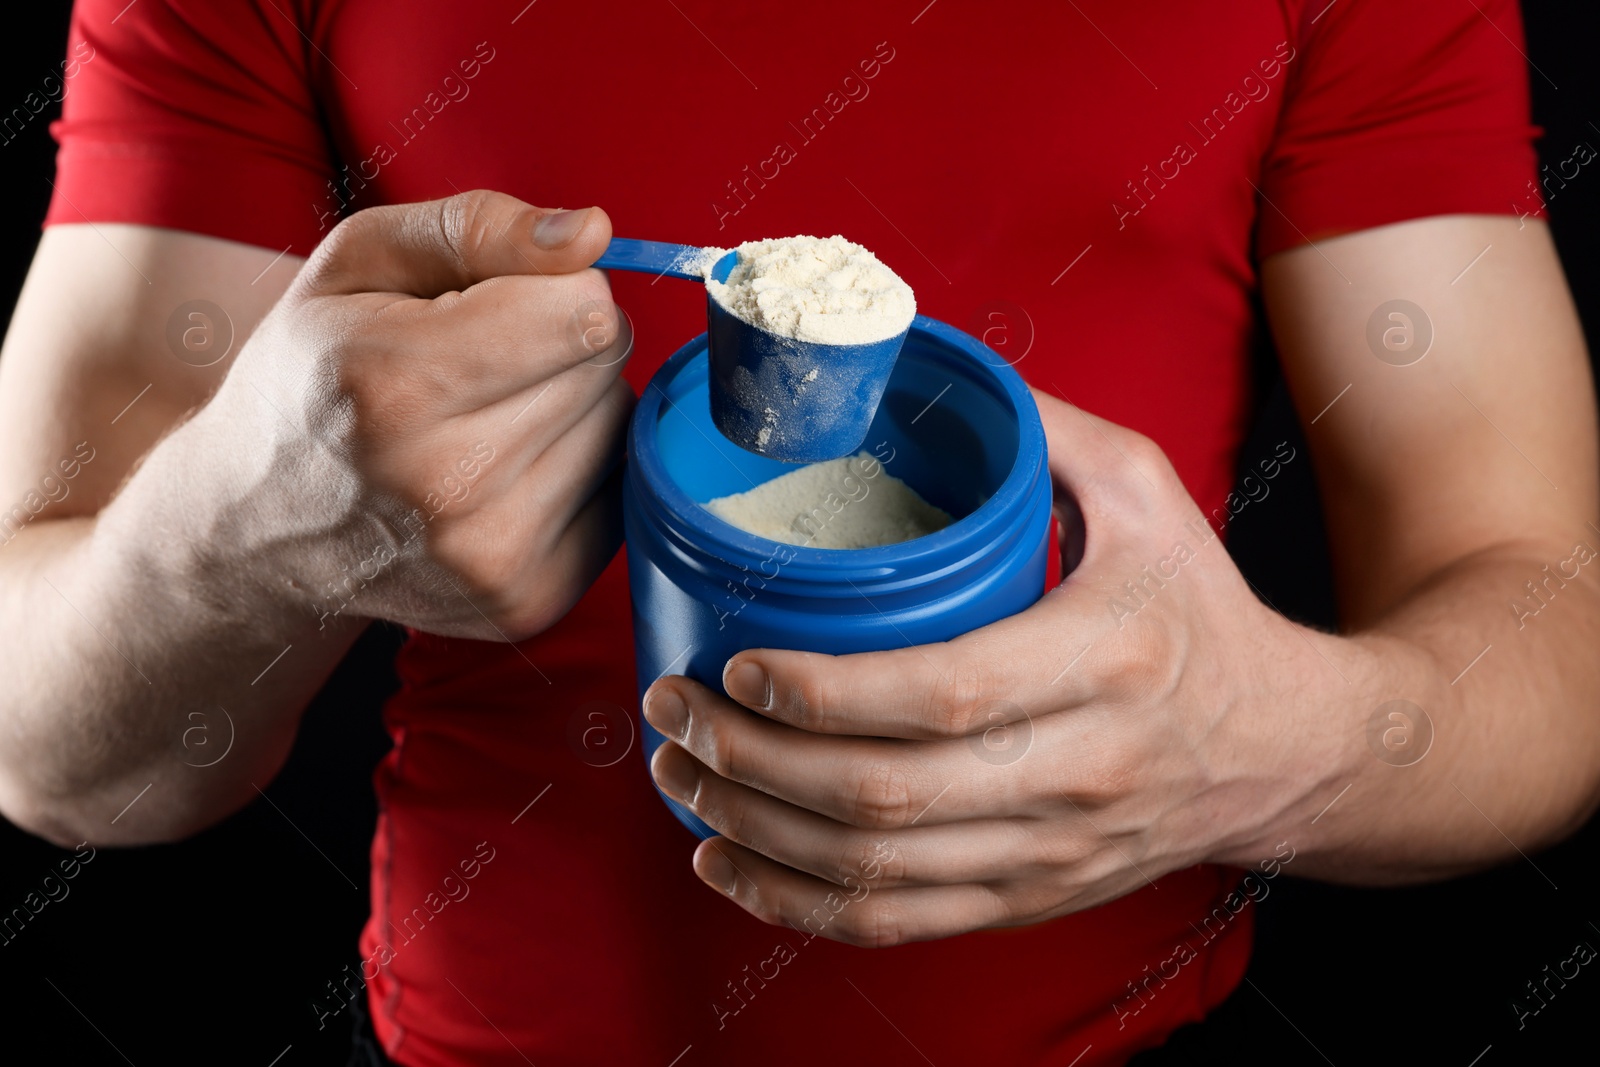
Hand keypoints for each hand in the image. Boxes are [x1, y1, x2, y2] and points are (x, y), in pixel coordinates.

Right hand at [198, 190, 632, 638]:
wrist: (256, 527)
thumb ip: (480, 226)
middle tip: (483, 363)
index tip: (503, 300)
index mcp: (391, 384)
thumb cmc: (315, 373)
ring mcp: (487, 558)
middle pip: (603, 366)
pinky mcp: (526, 603)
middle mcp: (442, 484)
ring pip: (619, 430)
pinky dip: (579, 474)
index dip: (553, 287)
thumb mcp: (360, 261)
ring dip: (573, 409)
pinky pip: (622, 498)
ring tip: (485, 419)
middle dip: (561, 343)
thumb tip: (596, 233)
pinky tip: (506, 474)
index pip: (581, 313)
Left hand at [643, 390, 1358, 945]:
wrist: (1284, 751)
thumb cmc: (1199, 612)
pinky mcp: (1032, 899)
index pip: (941, 696)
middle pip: (884, 795)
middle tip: (674, 710)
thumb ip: (1045, 432)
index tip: (738, 661)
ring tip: (680, 774)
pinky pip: (896, 924)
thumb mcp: (1149, 495)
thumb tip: (926, 371)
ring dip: (754, 830)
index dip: (824, 691)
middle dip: (752, 758)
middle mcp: (1077, 773)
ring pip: (875, 872)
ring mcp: (1053, 853)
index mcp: (1103, 664)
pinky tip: (730, 863)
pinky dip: (797, 904)